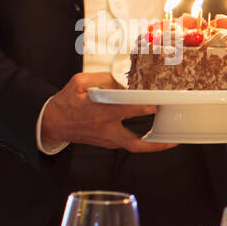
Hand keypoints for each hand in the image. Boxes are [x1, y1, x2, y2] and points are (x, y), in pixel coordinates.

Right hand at [41, 72, 174, 152]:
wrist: (54, 123)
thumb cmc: (67, 102)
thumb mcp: (79, 83)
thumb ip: (102, 78)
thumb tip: (123, 79)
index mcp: (97, 111)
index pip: (122, 110)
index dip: (139, 108)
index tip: (155, 105)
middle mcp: (105, 128)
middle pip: (132, 141)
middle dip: (153, 141)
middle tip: (172, 137)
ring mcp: (108, 139)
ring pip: (134, 147)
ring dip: (154, 146)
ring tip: (172, 141)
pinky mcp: (109, 143)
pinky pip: (130, 145)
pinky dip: (145, 143)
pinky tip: (158, 136)